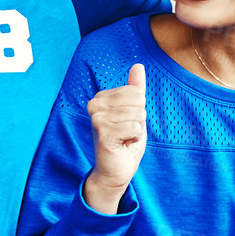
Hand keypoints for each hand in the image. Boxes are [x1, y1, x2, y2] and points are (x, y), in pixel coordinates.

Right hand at [84, 64, 145, 212]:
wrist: (115, 170)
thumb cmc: (125, 141)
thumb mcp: (134, 112)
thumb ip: (135, 89)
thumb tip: (138, 65)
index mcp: (101, 97)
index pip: (137, 92)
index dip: (139, 110)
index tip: (126, 123)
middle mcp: (95, 105)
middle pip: (138, 101)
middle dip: (139, 120)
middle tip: (126, 133)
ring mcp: (97, 118)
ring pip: (138, 114)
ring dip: (137, 130)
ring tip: (124, 139)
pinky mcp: (103, 133)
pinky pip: (135, 127)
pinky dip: (135, 138)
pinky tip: (123, 145)